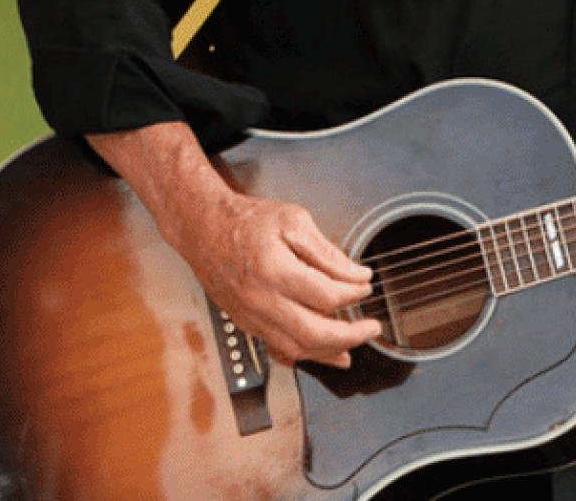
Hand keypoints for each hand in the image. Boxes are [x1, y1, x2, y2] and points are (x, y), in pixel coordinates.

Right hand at [174, 188, 383, 369]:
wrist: (203, 229)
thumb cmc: (247, 222)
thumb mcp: (294, 221)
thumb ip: (327, 252)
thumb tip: (357, 275)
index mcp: (274, 270)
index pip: (326, 295)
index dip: (353, 294)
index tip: (366, 285)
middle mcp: (260, 300)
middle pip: (313, 333)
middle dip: (350, 335)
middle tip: (372, 328)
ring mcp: (251, 316)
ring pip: (295, 348)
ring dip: (329, 352)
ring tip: (353, 348)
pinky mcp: (246, 323)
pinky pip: (278, 349)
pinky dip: (304, 355)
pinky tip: (322, 354)